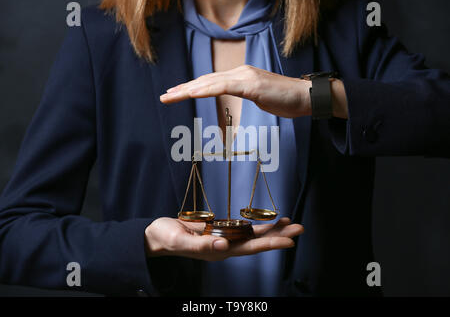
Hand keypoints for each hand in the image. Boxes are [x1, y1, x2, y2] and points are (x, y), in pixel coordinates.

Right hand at [145, 217, 303, 260]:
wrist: (157, 236)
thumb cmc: (165, 238)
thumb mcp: (179, 240)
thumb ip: (200, 244)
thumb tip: (223, 246)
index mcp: (218, 251)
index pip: (250, 249)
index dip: (270, 244)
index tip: (289, 241)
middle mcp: (225, 247)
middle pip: (258, 242)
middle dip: (279, 236)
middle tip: (300, 228)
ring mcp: (224, 239)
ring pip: (254, 235)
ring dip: (273, 230)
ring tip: (291, 223)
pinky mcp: (220, 231)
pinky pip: (244, 228)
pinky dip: (258, 224)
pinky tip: (269, 221)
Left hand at [160, 65, 311, 117]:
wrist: (306, 97)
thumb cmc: (285, 100)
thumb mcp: (260, 97)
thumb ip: (246, 94)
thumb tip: (237, 97)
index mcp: (240, 76)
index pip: (210, 81)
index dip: (191, 87)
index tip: (175, 94)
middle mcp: (240, 72)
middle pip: (205, 80)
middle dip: (183, 89)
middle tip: (164, 96)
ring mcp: (245, 77)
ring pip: (210, 82)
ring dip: (188, 90)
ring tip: (170, 96)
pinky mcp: (251, 84)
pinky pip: (224, 87)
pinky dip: (206, 90)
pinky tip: (192, 94)